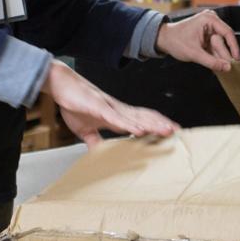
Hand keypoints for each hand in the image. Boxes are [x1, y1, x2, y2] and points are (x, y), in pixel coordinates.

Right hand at [42, 61, 178, 147]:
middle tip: (178, 132)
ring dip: (151, 124)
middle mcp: (118, 110)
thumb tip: (98, 155)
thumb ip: (94, 141)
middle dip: (161, 124)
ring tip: (166, 131)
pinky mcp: (99, 108)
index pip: (141, 120)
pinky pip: (116, 118)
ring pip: (136, 117)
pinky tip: (138, 130)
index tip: (171, 132)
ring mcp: (110, 108)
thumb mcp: (84, 130)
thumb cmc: (75, 103)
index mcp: (117, 115)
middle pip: (145, 117)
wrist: (61, 85)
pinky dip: (128, 125)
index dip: (156, 125)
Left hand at [155, 10, 239, 72]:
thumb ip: (211, 61)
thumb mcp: (194, 53)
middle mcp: (211, 21)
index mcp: (208, 19)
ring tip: (220, 68)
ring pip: (221, 45)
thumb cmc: (175, 41)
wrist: (164, 39)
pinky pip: (216, 47)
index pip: (228, 33)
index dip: (234, 47)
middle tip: (227, 68)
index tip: (236, 59)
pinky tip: (215, 65)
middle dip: (224, 55)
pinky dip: (215, 56)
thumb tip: (227, 67)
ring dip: (219, 57)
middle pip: (224, 40)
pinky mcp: (208, 35)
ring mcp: (210, 28)